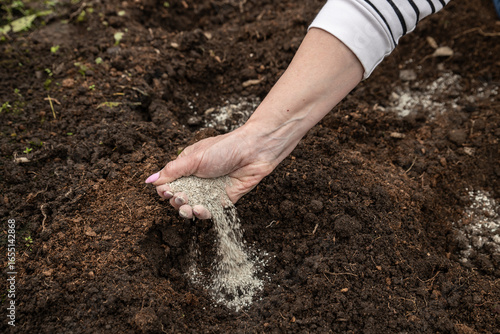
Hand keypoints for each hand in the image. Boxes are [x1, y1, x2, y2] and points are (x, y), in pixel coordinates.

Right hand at [145, 125, 276, 218]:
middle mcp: (197, 180)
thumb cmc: (224, 148)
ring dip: (187, 210)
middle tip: (179, 198)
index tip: (166, 191)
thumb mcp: (194, 158)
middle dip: (176, 201)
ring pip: (193, 207)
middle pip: (179, 198)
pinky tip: (200, 209)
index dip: (165, 190)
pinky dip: (203, 213)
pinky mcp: (224, 200)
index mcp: (187, 167)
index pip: (169, 183)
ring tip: (188, 207)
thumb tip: (149, 181)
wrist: (254, 151)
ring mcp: (210, 191)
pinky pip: (210, 212)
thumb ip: (172, 171)